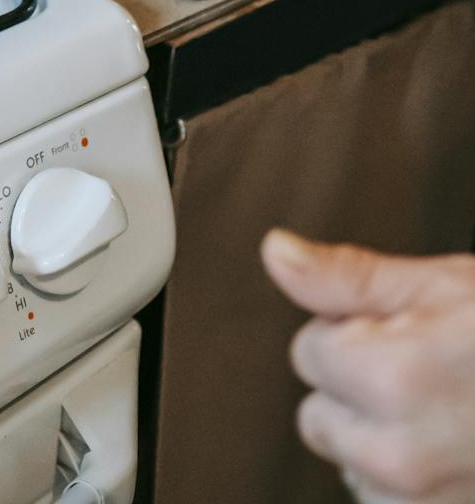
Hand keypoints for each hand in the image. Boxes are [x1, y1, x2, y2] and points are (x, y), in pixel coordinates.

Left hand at [262, 229, 474, 501]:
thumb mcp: (442, 285)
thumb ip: (348, 277)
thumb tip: (275, 252)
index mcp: (391, 382)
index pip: (308, 352)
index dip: (353, 331)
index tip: (406, 331)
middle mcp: (401, 460)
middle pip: (319, 419)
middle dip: (357, 389)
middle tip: (429, 370)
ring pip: (354, 470)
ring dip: (383, 442)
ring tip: (454, 415)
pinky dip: (411, 485)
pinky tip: (459, 453)